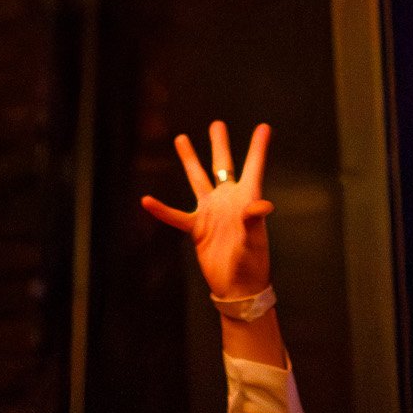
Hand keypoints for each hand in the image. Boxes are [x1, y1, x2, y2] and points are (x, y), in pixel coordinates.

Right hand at [140, 121, 273, 298]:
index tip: (265, 127)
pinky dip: (161, 210)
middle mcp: (228, 201)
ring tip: (181, 138)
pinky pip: (175, 215)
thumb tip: (262, 204)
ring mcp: (211, 212)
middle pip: (222, 166)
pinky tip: (147, 200)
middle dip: (219, 145)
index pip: (253, 168)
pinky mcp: (197, 228)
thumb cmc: (252, 264)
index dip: (258, 147)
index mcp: (247, 199)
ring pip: (197, 179)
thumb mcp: (254, 241)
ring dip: (190, 160)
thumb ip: (254, 221)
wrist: (237, 287)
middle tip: (217, 124)